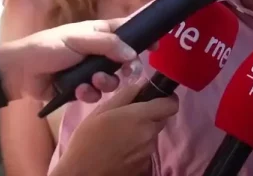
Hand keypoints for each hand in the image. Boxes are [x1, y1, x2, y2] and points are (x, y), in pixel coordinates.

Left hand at [0, 18, 140, 102]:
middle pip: (126, 60)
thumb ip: (108, 45)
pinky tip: (79, 91)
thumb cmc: (49, 47)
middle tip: (129, 73)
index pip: (128, 30)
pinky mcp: (82, 89)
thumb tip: (134, 54)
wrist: (20, 72)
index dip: (144, 36)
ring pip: (113, 79)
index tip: (156, 46)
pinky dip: (90, 93)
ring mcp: (91, 71)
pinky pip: (96, 94)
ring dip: (106, 82)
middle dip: (128, 68)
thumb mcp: (80, 39)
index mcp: (100, 33)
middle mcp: (99, 52)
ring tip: (93, 82)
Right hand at [53, 82, 178, 175]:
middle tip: (130, 117)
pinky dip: (138, 146)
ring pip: (153, 134)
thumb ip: (125, 95)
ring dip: (143, 131)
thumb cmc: (86, 141)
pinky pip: (146, 149)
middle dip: (151, 115)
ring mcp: (148, 151)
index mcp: (140, 118)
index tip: (156, 98)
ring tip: (121, 135)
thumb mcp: (100, 111)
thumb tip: (141, 86)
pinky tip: (121, 149)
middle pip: (162, 119)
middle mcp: (149, 134)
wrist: (81, 175)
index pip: (171, 104)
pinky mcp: (144, 165)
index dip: (166, 99)